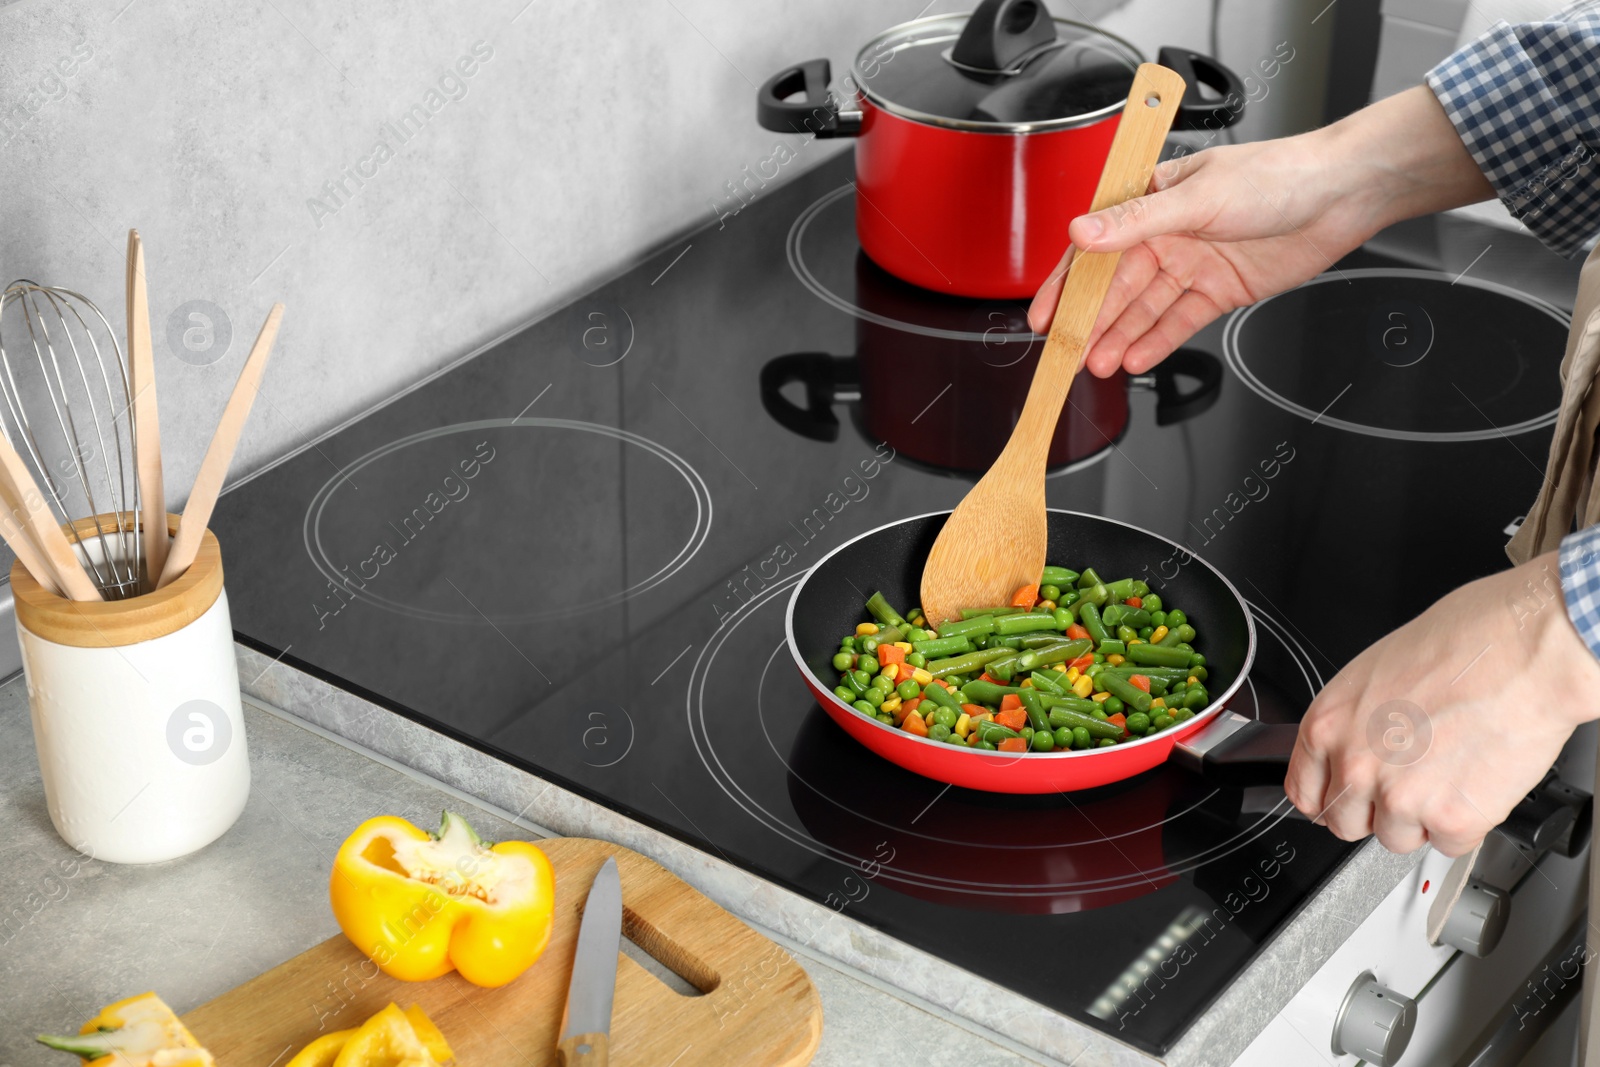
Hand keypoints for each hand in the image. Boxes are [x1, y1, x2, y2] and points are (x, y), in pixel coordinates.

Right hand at [1027, 86, 1495, 377]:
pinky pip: (1180, 321)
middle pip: (1117, 287)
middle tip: (1066, 355)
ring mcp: (1193, 265)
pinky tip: (1136, 358)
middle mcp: (1168, 234)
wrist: (1342, 194)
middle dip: (1090, 322)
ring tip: (1097, 365)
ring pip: (1145, 309)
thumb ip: (1136, 221)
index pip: (1096, 248)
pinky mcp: (1220, 291)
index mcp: (1153, 200)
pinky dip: (1158, 340)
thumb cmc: (1277, 175)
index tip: (1044, 315)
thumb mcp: (1197, 196)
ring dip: (1120, 337)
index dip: (1067, 284)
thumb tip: (1082, 232)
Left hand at [1285, 552, 1599, 856]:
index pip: (1304, 792)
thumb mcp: (1376, 673)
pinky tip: (1476, 783)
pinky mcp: (1450, 819)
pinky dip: (1466, 824)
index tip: (1346, 800)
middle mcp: (1355, 765)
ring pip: (1397, 839)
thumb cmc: (1460, 644)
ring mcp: (1400, 797)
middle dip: (1375, 812)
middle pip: (1345, 824)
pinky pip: (1449, 845)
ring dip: (1422, 819)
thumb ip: (1355, 722)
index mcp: (1327, 725)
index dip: (1330, 799)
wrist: (1522, 651)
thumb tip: (1355, 747)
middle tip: (1407, 785)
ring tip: (1449, 775)